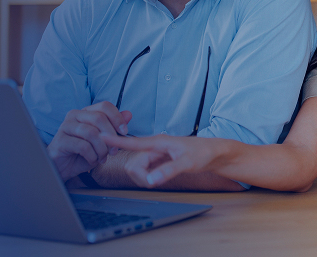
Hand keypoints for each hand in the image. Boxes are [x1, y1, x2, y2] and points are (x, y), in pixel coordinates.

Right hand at [47, 101, 132, 180]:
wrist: (63, 167)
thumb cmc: (83, 153)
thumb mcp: (103, 141)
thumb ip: (114, 127)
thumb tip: (129, 114)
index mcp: (86, 112)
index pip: (105, 106)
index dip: (117, 118)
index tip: (124, 132)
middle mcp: (75, 115)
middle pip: (99, 118)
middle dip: (111, 136)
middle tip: (114, 151)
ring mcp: (65, 126)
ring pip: (91, 133)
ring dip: (101, 148)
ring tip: (102, 157)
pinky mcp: (60, 140)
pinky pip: (82, 146)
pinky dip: (92, 156)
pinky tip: (93, 160)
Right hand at [103, 134, 220, 188]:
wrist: (215, 153)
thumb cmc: (203, 153)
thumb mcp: (187, 163)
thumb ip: (168, 171)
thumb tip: (151, 180)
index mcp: (159, 142)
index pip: (133, 142)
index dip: (116, 141)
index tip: (100, 135)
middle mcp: (155, 147)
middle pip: (134, 165)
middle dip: (140, 177)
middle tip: (156, 181)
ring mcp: (157, 155)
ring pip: (139, 171)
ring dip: (146, 179)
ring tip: (162, 178)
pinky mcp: (160, 162)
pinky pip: (146, 172)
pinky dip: (150, 178)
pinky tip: (161, 177)